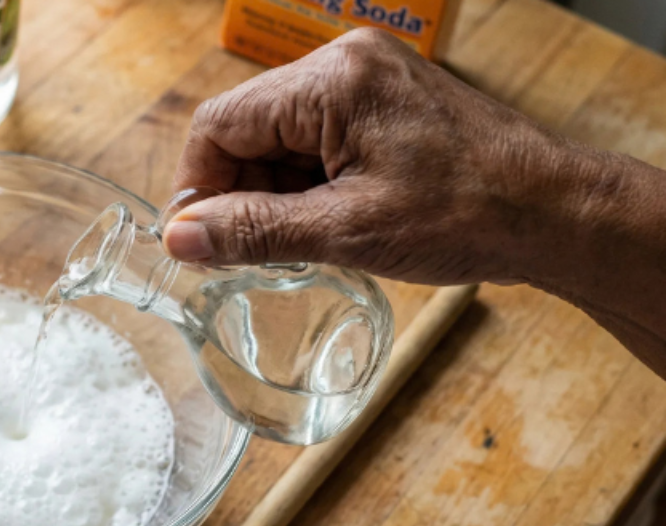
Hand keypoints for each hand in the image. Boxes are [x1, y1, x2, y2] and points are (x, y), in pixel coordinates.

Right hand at [165, 28, 665, 374]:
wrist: (554, 213)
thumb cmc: (467, 216)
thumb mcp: (345, 232)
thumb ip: (252, 232)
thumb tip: (179, 239)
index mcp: (333, 82)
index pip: (221, 124)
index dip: (198, 187)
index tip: (199, 242)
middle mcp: (346, 64)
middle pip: (248, 127)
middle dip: (238, 193)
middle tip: (248, 252)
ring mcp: (368, 79)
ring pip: (279, 137)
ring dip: (273, 193)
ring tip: (299, 241)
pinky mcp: (384, 101)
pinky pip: (316, 137)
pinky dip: (306, 182)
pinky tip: (324, 222)